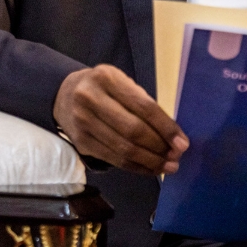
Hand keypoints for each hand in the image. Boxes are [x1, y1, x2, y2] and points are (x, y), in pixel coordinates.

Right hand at [53, 64, 188, 175]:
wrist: (63, 94)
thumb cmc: (103, 88)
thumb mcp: (120, 82)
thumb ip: (142, 103)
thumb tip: (172, 135)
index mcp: (107, 78)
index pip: (143, 106)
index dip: (166, 127)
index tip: (183, 142)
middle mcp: (91, 99)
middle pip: (133, 130)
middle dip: (160, 147)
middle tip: (177, 157)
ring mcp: (83, 123)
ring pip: (123, 149)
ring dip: (150, 161)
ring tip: (168, 166)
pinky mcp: (81, 143)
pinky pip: (114, 159)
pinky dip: (135, 167)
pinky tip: (150, 168)